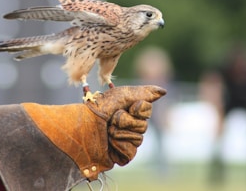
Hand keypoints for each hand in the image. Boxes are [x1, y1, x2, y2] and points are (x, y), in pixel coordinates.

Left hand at [23, 85, 165, 179]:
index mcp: (129, 110)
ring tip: (106, 130)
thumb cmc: (99, 109)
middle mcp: (129, 124)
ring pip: (138, 138)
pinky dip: (118, 144)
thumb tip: (164, 91)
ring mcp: (126, 140)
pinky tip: (108, 142)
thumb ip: (145, 93)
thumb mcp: (122, 95)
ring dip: (120, 132)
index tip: (129, 106)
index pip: (146, 109)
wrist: (82, 127)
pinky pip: (130, 150)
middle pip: (143, 125)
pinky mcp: (121, 153)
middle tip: (112, 119)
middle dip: (126, 120)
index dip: (139, 108)